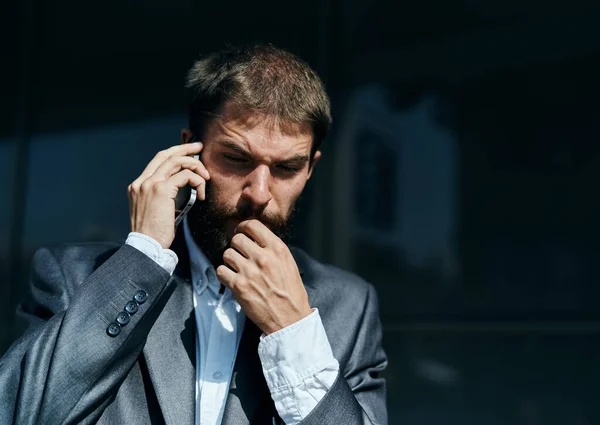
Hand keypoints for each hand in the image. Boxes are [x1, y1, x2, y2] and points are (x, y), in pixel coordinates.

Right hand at [128, 142, 209, 247]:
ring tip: (206, 177)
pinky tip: (200, 194)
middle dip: (185, 148)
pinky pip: (185, 176)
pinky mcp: (161, 190)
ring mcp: (149, 184)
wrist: (146, 247)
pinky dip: (197, 181)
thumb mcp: (156, 210)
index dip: (174, 153)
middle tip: (200, 147)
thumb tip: (182, 186)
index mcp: (138, 186)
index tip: (189, 152)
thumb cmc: (155, 234)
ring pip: (176, 161)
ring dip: (195, 166)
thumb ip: (163, 196)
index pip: (157, 161)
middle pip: (165, 154)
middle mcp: (141, 182)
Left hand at [216, 219, 311, 334]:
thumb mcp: (288, 264)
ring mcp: (249, 272)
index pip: (253, 225)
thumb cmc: (291, 293)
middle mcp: (263, 257)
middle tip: (240, 254)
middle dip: (236, 246)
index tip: (242, 232)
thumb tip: (255, 239)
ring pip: (227, 254)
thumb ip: (272, 249)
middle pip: (237, 239)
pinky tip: (233, 279)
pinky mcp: (239, 286)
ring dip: (230, 261)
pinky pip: (221, 270)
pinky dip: (224, 274)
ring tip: (238, 269)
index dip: (243, 227)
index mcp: (277, 249)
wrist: (290, 319)